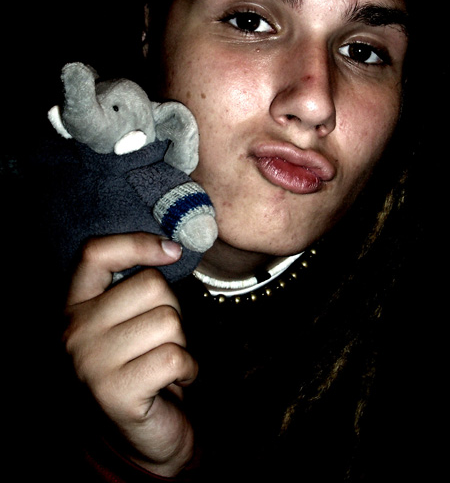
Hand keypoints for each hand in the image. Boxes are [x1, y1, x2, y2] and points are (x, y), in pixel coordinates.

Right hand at [63, 233, 197, 476]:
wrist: (139, 436)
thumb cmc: (141, 365)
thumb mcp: (127, 320)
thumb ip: (134, 287)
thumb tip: (171, 247)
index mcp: (73, 306)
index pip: (95, 253)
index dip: (137, 243)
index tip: (172, 252)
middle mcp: (74, 331)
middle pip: (151, 285)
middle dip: (172, 309)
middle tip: (161, 339)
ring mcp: (91, 362)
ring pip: (169, 320)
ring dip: (181, 343)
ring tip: (163, 362)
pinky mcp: (116, 392)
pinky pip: (175, 356)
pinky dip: (188, 369)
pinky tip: (174, 381)